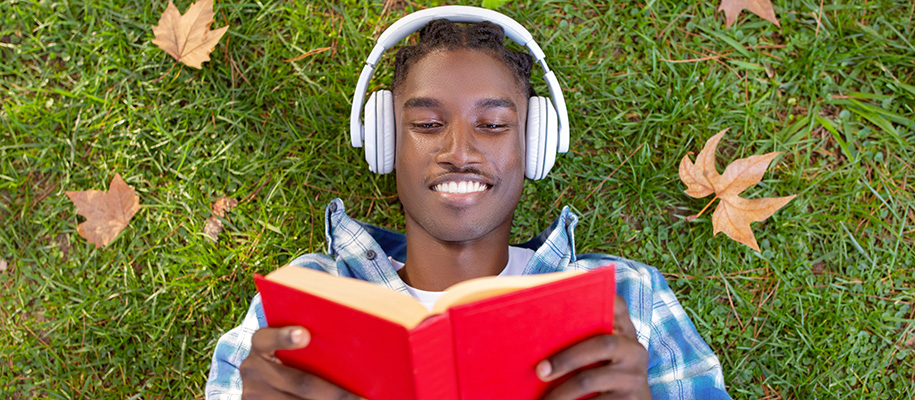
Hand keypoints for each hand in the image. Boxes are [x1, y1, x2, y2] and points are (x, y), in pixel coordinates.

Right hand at [240, 326, 361, 399]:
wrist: (261, 380)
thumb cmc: (288, 355)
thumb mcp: (288, 346)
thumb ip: (308, 344)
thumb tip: (352, 346)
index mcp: (260, 344)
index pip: (267, 338)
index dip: (285, 337)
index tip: (305, 335)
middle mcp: (252, 369)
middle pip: (301, 382)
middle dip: (336, 393)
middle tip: (363, 398)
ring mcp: (253, 394)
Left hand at [537, 295, 649, 399]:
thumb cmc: (602, 376)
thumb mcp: (598, 356)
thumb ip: (579, 338)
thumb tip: (532, 331)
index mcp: (624, 330)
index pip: (616, 304)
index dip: (598, 295)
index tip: (570, 294)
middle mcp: (634, 349)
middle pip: (601, 344)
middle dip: (566, 357)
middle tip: (539, 370)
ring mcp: (635, 376)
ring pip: (590, 379)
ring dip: (561, 391)